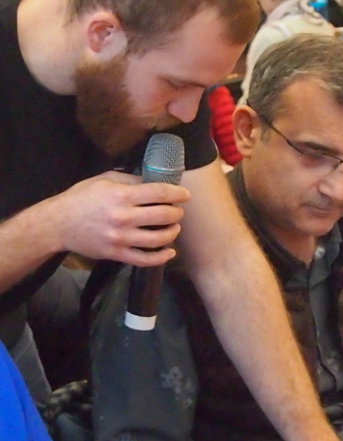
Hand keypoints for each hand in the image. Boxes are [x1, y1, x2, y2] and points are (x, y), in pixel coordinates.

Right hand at [52, 171, 190, 265]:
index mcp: (122, 195)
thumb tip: (156, 181)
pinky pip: (145, 260)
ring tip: (173, 228)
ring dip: (172, 233)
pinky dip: (162, 258)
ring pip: (159, 239)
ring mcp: (121, 238)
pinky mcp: (117, 254)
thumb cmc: (82, 197)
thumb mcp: (105, 180)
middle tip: (178, 211)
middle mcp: (123, 217)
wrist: (59, 223)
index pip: (159, 193)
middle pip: (164, 215)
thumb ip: (131, 180)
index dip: (178, 193)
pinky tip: (169, 252)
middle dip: (177, 213)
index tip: (186, 195)